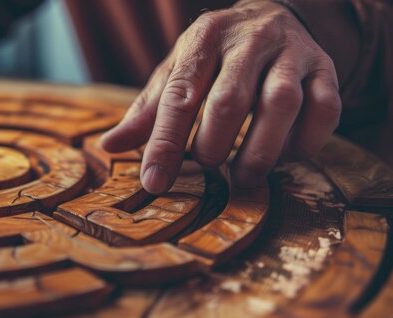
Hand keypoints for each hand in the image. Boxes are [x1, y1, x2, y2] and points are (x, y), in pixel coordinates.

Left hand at [100, 0, 340, 191]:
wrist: (273, 15)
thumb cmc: (216, 55)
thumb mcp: (177, 71)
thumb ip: (148, 110)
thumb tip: (109, 145)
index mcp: (203, 40)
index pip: (179, 95)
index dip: (164, 143)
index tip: (154, 182)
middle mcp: (249, 40)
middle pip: (229, 100)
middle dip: (213, 145)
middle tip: (207, 167)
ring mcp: (291, 52)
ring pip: (280, 104)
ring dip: (260, 150)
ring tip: (244, 175)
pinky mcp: (325, 68)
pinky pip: (326, 109)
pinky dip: (306, 142)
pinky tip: (286, 156)